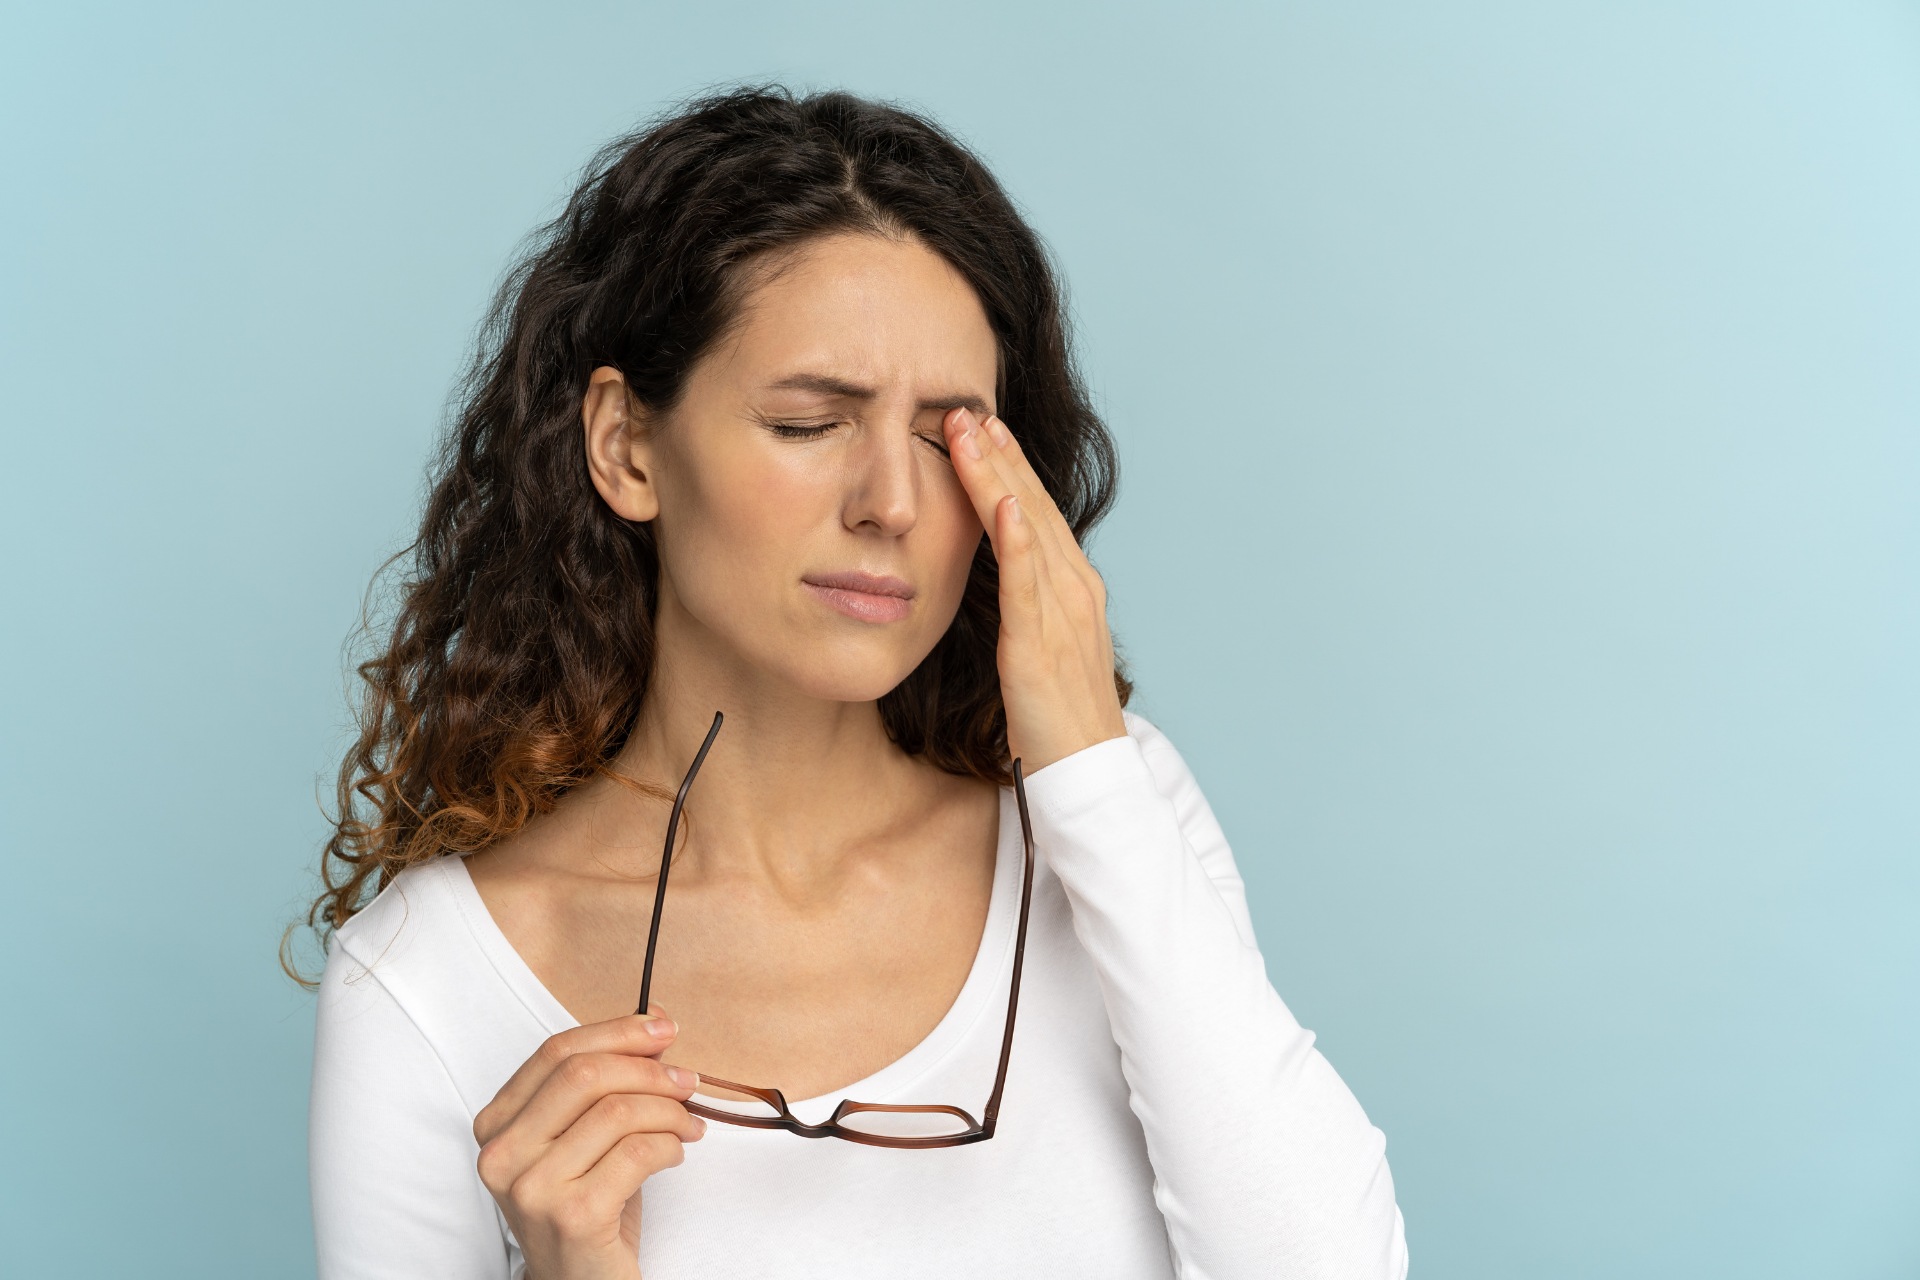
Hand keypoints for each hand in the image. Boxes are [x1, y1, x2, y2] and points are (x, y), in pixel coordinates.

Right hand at [473, 1011, 703, 1279]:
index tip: (662, 1027)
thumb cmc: (587, 1206)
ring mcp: (533, 1188)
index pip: (555, 1052)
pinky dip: (669, 1146)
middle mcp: (503, 1155)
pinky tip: (675, 1154)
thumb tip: (652, 1019)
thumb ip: (606, 1081)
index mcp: (498, 1125)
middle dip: (647, 1069)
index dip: (616, 1031)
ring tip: (687, 1125)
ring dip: (668, 1111)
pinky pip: (638, 1152)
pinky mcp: (573, 1216)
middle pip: (584, 1074)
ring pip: (617, 1112)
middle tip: (686, 1080)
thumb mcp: (585, 1137)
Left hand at [943, 407, 1128, 772]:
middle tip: (965, 406)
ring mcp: (1064, 615)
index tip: (979, 426)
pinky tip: (1005, 505)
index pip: (1035, 513)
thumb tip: (993, 580)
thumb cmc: (1056, 720)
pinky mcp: (1042, 646)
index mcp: (1073, 588)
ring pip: (1028, 531)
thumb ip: (1022, 608)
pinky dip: (1019, 540)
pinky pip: (1029, 584)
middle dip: (999, 455)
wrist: (1089, 775)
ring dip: (999, 478)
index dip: (1007, 467)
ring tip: (971, 432)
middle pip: (1033, 506)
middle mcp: (1075, 590)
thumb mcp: (1037, 648)